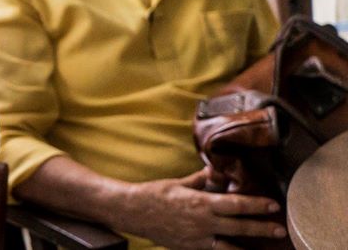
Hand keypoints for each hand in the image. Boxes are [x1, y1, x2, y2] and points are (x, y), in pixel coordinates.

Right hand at [116, 169, 285, 248]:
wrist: (133, 212)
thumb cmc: (155, 194)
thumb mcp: (178, 182)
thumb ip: (200, 179)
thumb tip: (216, 170)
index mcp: (201, 203)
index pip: (236, 204)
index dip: (256, 205)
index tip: (273, 205)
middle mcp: (203, 223)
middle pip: (239, 227)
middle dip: (261, 228)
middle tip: (280, 230)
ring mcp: (197, 239)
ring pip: (230, 247)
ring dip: (249, 247)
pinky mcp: (190, 248)